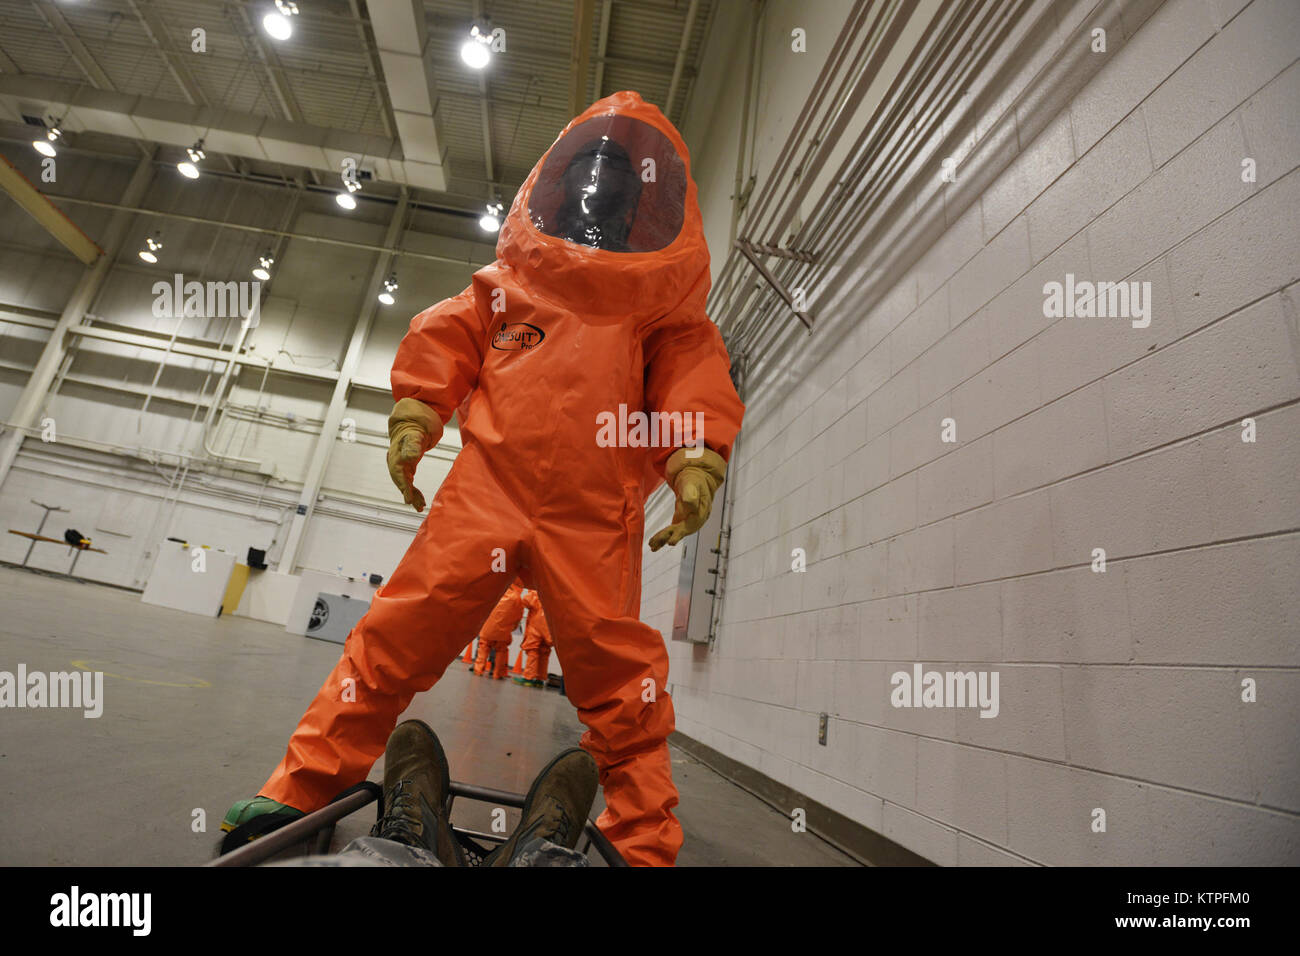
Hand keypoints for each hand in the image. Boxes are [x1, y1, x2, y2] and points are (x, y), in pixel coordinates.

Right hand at [387, 398, 442, 512]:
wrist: (412, 419)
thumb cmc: (415, 426)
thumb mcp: (415, 434)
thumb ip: (412, 445)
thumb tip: (410, 458)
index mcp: (396, 455)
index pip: (398, 473)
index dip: (403, 486)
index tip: (408, 498)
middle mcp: (396, 461)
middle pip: (400, 481)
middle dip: (407, 494)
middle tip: (416, 505)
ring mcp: (400, 464)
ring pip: (404, 483)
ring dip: (411, 495)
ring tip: (420, 507)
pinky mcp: (406, 467)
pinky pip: (408, 482)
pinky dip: (413, 491)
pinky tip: (420, 500)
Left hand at [648, 447, 726, 551]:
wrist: (697, 478)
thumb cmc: (694, 479)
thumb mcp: (692, 483)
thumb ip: (691, 493)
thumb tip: (689, 503)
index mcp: (701, 511)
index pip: (690, 524)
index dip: (680, 534)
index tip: (671, 542)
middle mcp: (697, 519)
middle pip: (682, 530)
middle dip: (667, 537)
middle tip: (653, 543)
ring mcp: (690, 520)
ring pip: (677, 532)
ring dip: (664, 539)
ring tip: (652, 545)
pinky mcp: (683, 520)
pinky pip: (674, 530)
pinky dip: (665, 536)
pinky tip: (655, 542)